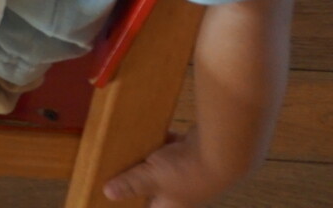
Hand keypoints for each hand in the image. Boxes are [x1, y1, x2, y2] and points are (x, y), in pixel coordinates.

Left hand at [104, 128, 248, 206]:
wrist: (224, 148)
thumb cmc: (188, 171)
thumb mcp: (152, 178)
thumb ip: (131, 185)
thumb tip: (108, 194)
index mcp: (172, 206)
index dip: (134, 203)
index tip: (118, 195)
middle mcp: (183, 192)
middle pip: (155, 188)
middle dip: (137, 178)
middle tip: (116, 169)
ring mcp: (189, 172)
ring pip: (163, 167)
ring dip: (149, 159)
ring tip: (127, 150)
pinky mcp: (193, 152)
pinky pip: (172, 148)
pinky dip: (162, 142)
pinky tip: (149, 132)